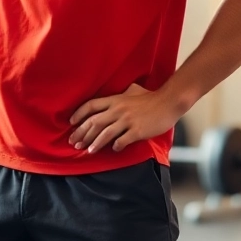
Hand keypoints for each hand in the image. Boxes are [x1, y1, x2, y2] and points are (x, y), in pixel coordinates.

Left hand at [68, 83, 182, 153]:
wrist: (169, 102)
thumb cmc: (151, 97)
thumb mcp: (134, 90)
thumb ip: (123, 92)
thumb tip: (120, 92)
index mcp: (115, 99)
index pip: (91, 105)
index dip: (79, 114)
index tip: (71, 123)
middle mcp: (118, 109)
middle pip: (94, 122)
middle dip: (82, 134)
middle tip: (74, 143)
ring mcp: (127, 120)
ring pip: (105, 133)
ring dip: (94, 143)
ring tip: (88, 151)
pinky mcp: (137, 130)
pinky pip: (122, 140)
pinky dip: (115, 146)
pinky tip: (113, 150)